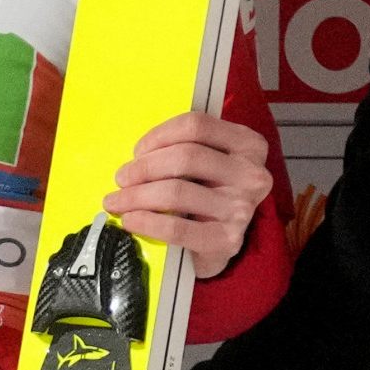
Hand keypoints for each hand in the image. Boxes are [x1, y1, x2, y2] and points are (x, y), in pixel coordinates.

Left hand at [104, 111, 271, 280]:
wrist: (223, 242)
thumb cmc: (209, 196)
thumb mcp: (208, 165)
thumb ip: (184, 150)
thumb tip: (137, 157)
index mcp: (248, 145)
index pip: (196, 126)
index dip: (159, 135)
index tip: (138, 151)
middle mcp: (251, 174)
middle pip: (185, 157)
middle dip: (144, 168)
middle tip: (121, 178)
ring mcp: (241, 208)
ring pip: (176, 192)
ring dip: (136, 196)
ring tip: (117, 202)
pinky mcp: (227, 239)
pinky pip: (176, 228)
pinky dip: (146, 222)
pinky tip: (130, 220)